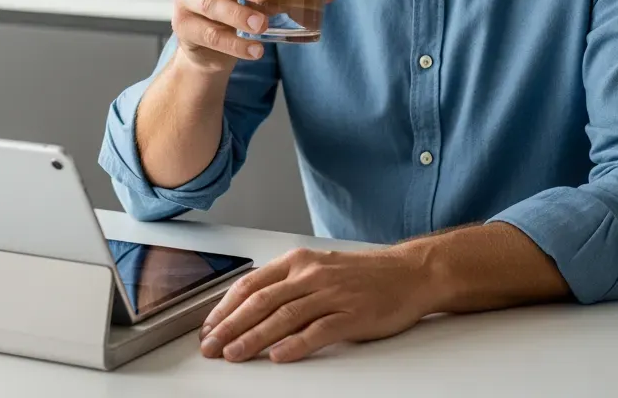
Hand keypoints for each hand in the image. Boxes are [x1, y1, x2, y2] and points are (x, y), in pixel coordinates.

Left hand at [198, 246, 435, 362]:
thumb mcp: (318, 267)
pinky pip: (317, 331)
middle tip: (211, 346)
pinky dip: (295, 345)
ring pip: (283, 317)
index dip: (225, 307)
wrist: (408, 273)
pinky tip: (278, 356)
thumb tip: (249, 306)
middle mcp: (311, 275)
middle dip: (230, 326)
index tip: (209, 327)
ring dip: (254, 338)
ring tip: (234, 354)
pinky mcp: (351, 315)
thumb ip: (286, 283)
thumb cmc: (362, 274)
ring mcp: (331, 294)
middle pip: (261, 302)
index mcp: (298, 261)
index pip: (251, 284)